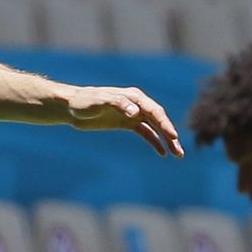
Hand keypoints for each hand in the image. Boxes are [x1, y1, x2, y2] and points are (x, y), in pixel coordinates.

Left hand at [65, 85, 183, 156]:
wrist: (72, 107)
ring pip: (154, 128)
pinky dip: (154, 141)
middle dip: (170, 135)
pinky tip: (162, 152)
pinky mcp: (126, 123)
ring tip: (177, 154)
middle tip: (179, 151)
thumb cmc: (84, 102)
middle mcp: (137, 104)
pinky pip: (145, 132)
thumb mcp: (99, 101)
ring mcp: (132, 114)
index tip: (173, 136)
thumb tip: (136, 112)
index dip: (164, 124)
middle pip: (158, 120)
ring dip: (166, 140)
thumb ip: (118, 104)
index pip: (154, 110)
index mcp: (134, 96)